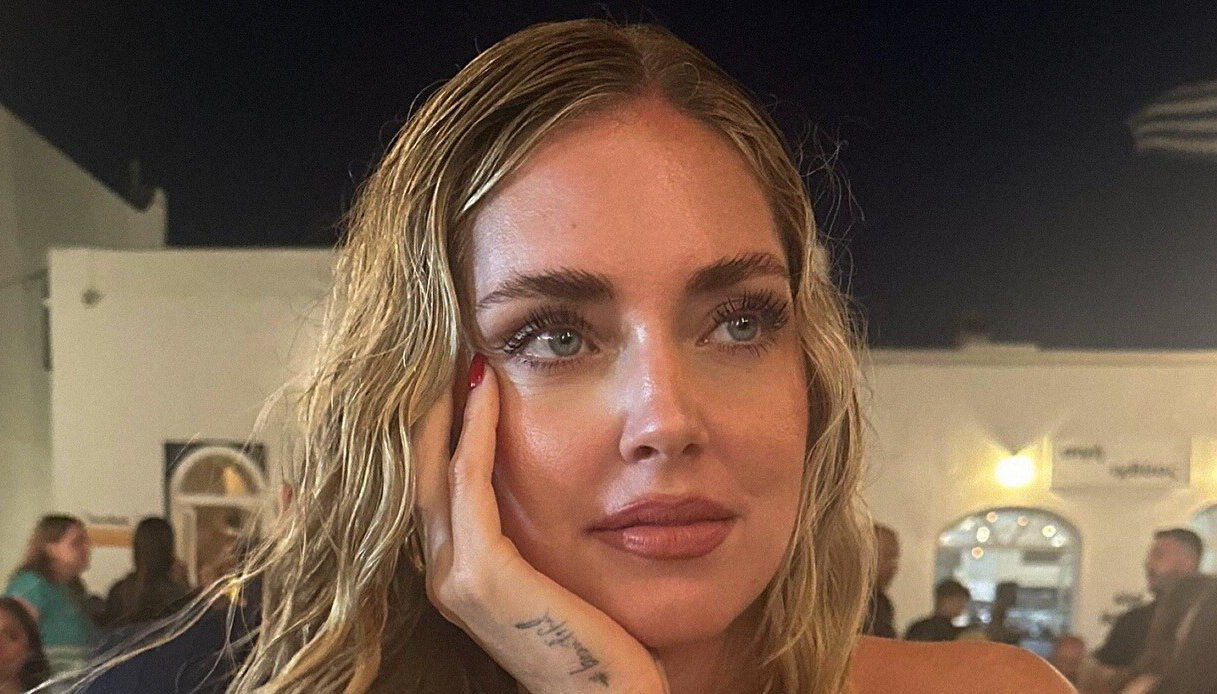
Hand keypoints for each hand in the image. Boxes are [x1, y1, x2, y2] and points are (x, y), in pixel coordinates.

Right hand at [415, 355, 668, 693]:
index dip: (436, 423)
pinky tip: (489, 387)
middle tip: (442, 344)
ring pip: (434, 469)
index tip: (452, 366)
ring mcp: (456, 579)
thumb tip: (551, 481)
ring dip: (445, 406)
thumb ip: (538, 527)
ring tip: (457, 350)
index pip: (433, 481)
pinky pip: (469, 484)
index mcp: (458, 573)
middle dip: (428, 405)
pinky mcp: (484, 577)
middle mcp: (443, 576)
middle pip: (419, 468)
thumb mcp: (559, 572)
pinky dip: (475, 431)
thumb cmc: (599, 638)